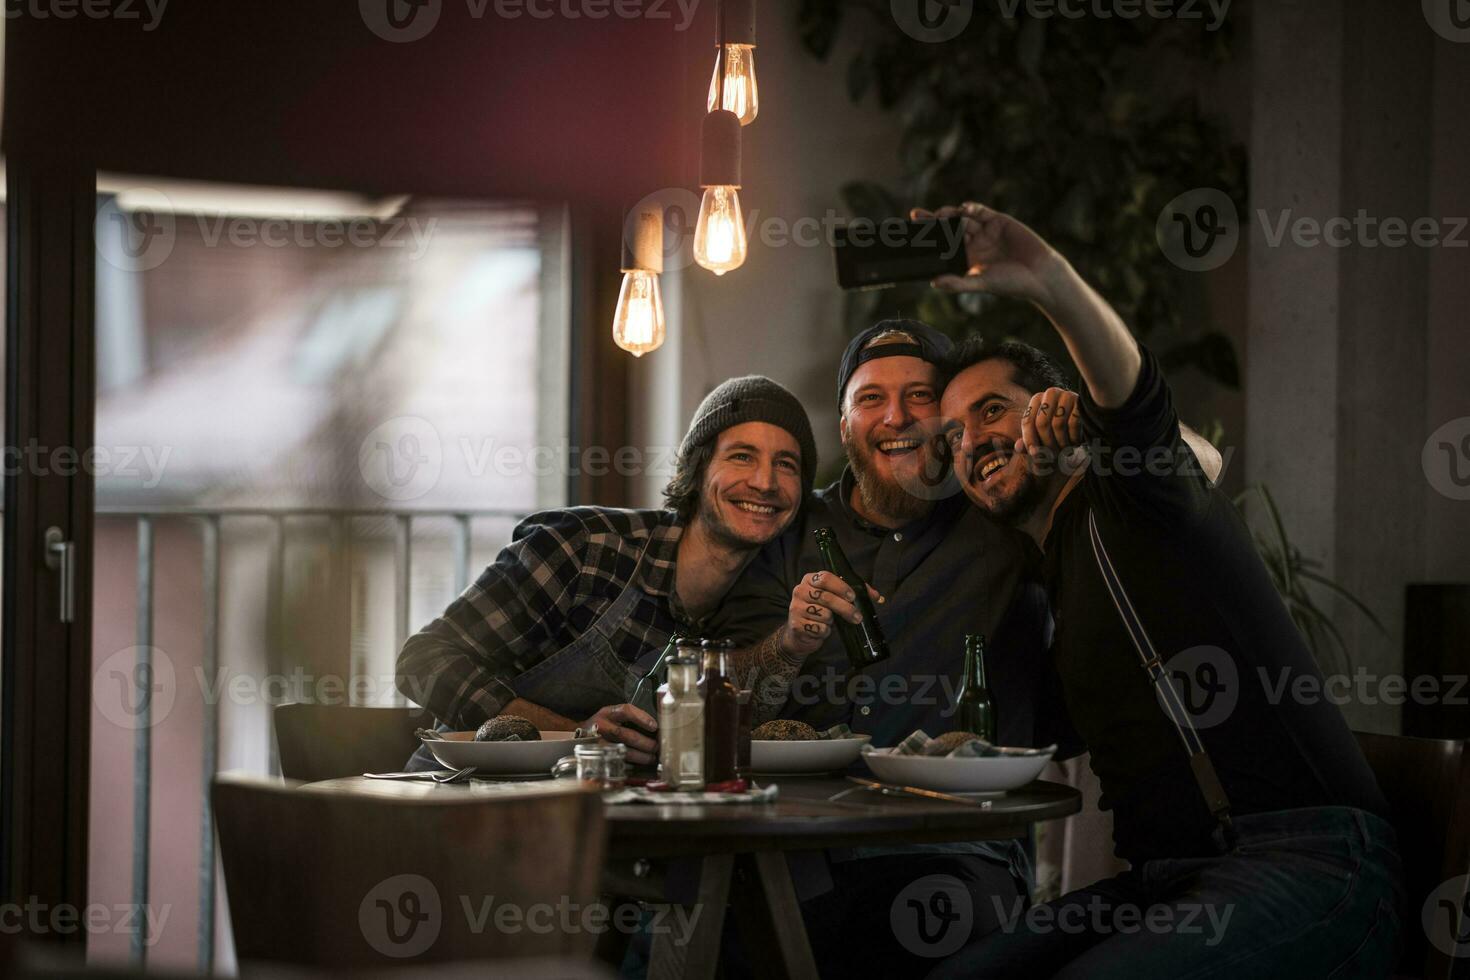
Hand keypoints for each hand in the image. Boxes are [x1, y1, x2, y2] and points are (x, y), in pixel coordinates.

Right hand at [582, 703, 657, 765]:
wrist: (578, 735)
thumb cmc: (602, 724)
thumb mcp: (612, 714)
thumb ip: (629, 717)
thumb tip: (654, 727)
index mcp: (608, 713)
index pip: (626, 711)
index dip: (641, 717)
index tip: (654, 726)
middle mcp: (602, 726)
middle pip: (626, 734)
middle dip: (644, 742)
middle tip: (656, 747)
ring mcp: (599, 742)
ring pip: (622, 750)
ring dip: (640, 756)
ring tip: (651, 758)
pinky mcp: (598, 755)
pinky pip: (616, 760)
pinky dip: (629, 764)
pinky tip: (638, 765)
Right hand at [780, 571, 883, 658]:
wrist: (800, 633)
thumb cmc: (820, 611)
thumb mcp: (835, 599)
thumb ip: (854, 593)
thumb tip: (878, 597)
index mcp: (809, 580)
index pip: (826, 577)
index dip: (841, 587)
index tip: (853, 596)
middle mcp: (800, 591)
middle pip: (827, 597)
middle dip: (846, 608)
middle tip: (857, 617)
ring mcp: (796, 607)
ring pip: (824, 614)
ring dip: (832, 621)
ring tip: (830, 622)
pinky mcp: (796, 624)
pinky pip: (819, 628)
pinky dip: (824, 631)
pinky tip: (821, 630)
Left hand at [911, 202, 1064, 305]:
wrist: (1040, 275)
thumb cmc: (1011, 284)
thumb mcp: (981, 283)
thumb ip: (958, 283)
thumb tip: (934, 282)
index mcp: (968, 259)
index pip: (944, 246)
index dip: (929, 238)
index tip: (913, 234)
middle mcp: (975, 243)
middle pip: (948, 229)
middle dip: (932, 221)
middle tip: (916, 217)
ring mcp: (986, 231)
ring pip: (962, 218)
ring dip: (948, 215)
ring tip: (937, 215)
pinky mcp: (999, 221)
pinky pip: (980, 211)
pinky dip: (970, 208)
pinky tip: (962, 209)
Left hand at [1017, 387, 1083, 460]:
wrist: (1084, 423)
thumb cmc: (1058, 430)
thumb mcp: (1042, 435)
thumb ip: (1028, 441)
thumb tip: (1018, 447)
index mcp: (1036, 399)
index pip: (1027, 421)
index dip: (1029, 440)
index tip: (1034, 454)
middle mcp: (1050, 393)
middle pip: (1042, 423)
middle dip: (1047, 444)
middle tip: (1053, 456)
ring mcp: (1067, 395)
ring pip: (1058, 424)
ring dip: (1061, 443)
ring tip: (1065, 451)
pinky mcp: (1081, 402)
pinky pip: (1074, 423)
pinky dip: (1073, 438)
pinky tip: (1075, 444)